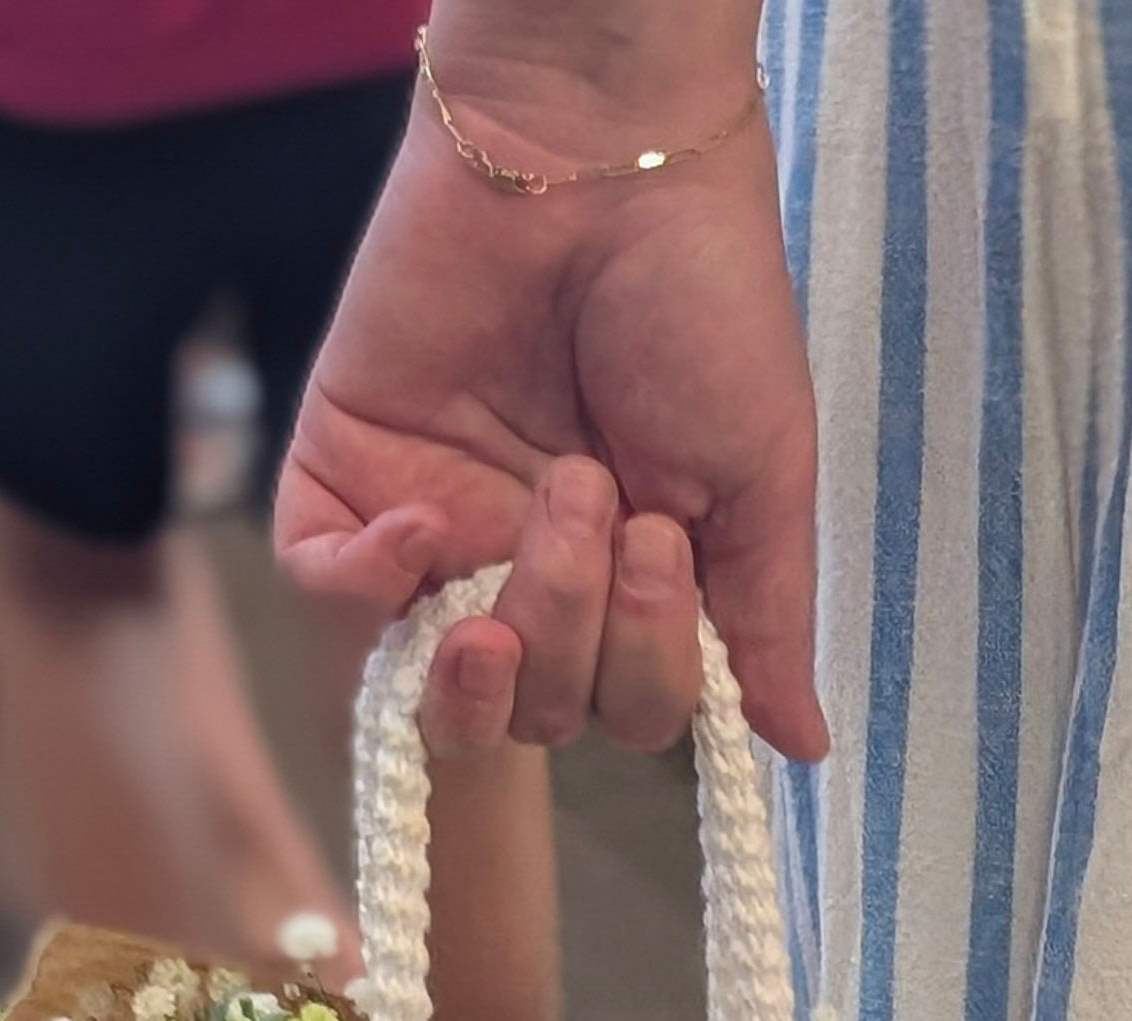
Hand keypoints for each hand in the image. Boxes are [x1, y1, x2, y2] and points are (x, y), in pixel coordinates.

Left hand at [274, 88, 824, 761]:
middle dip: (574, 632)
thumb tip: (803, 751)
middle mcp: (533, 573)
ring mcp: (438, 527)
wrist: (603, 158)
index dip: (642, 669)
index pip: (622, 712)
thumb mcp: (760, 480)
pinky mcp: (349, 471)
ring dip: (503, 617)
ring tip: (546, 497)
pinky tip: (421, 524)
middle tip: (600, 498)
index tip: (665, 542)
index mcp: (631, 585)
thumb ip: (765, 625)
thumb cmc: (704, 302)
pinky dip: (368, 585)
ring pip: (440, 679)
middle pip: (537, 714)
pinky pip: (328, 590)